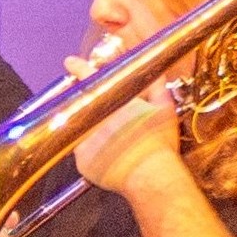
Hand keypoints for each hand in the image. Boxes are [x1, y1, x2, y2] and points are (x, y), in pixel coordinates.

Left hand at [70, 57, 185, 198]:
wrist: (151, 174)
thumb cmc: (159, 141)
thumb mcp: (165, 108)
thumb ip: (157, 87)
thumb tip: (155, 73)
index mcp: (113, 101)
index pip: (90, 77)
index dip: (79, 68)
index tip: (71, 62)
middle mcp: (93, 117)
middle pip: (81, 102)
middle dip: (84, 100)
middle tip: (95, 106)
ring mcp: (83, 139)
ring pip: (80, 128)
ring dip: (89, 128)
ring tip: (111, 138)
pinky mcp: (81, 161)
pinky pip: (83, 153)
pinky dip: (94, 152)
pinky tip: (110, 156)